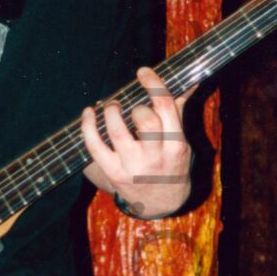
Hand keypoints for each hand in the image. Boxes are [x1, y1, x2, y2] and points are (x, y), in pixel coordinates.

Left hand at [82, 67, 194, 218]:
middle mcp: (156, 157)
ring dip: (111, 111)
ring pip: (117, 131)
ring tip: (111, 106)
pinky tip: (89, 112)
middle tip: (132, 107)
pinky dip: (88, 126)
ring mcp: (133, 166)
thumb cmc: (171, 164)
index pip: (166, 107)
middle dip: (137, 107)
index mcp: (176, 145)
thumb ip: (179, 110)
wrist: (161, 204)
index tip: (143, 71)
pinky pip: (95, 146)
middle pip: (145, 120)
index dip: (153, 84)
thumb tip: (189, 80)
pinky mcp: (113, 173)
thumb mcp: (180, 141)